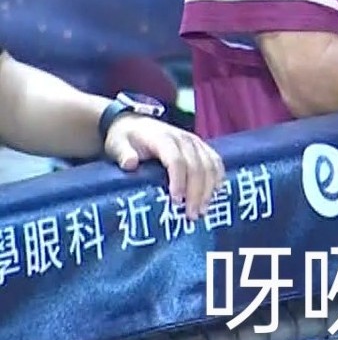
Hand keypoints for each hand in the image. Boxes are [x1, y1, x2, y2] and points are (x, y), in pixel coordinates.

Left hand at [104, 115, 225, 219]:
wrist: (134, 124)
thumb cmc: (125, 139)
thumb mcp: (117, 144)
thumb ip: (123, 154)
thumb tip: (131, 163)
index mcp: (163, 138)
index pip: (176, 160)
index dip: (179, 181)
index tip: (176, 202)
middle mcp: (183, 138)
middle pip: (197, 165)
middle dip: (197, 192)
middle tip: (192, 215)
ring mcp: (195, 141)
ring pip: (210, 164)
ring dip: (209, 188)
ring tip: (202, 210)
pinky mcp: (201, 147)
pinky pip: (216, 161)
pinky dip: (217, 178)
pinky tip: (214, 194)